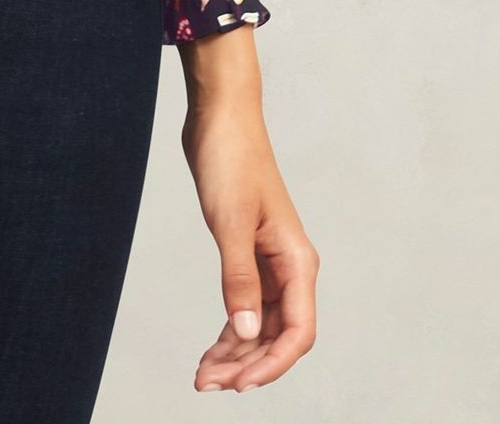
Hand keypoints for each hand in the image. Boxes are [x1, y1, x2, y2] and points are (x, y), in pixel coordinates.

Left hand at [178, 26, 317, 391]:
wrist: (220, 115)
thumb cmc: (230, 159)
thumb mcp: (230, 221)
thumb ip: (238, 277)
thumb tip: (243, 330)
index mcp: (296, 260)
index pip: (297, 331)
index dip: (272, 363)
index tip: (239, 384)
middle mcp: (288, 266)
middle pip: (277, 335)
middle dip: (247, 364)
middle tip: (208, 384)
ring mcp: (269, 261)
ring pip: (259, 324)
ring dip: (235, 353)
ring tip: (203, 377)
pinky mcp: (247, 252)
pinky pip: (245, 305)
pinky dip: (229, 330)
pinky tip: (211, 350)